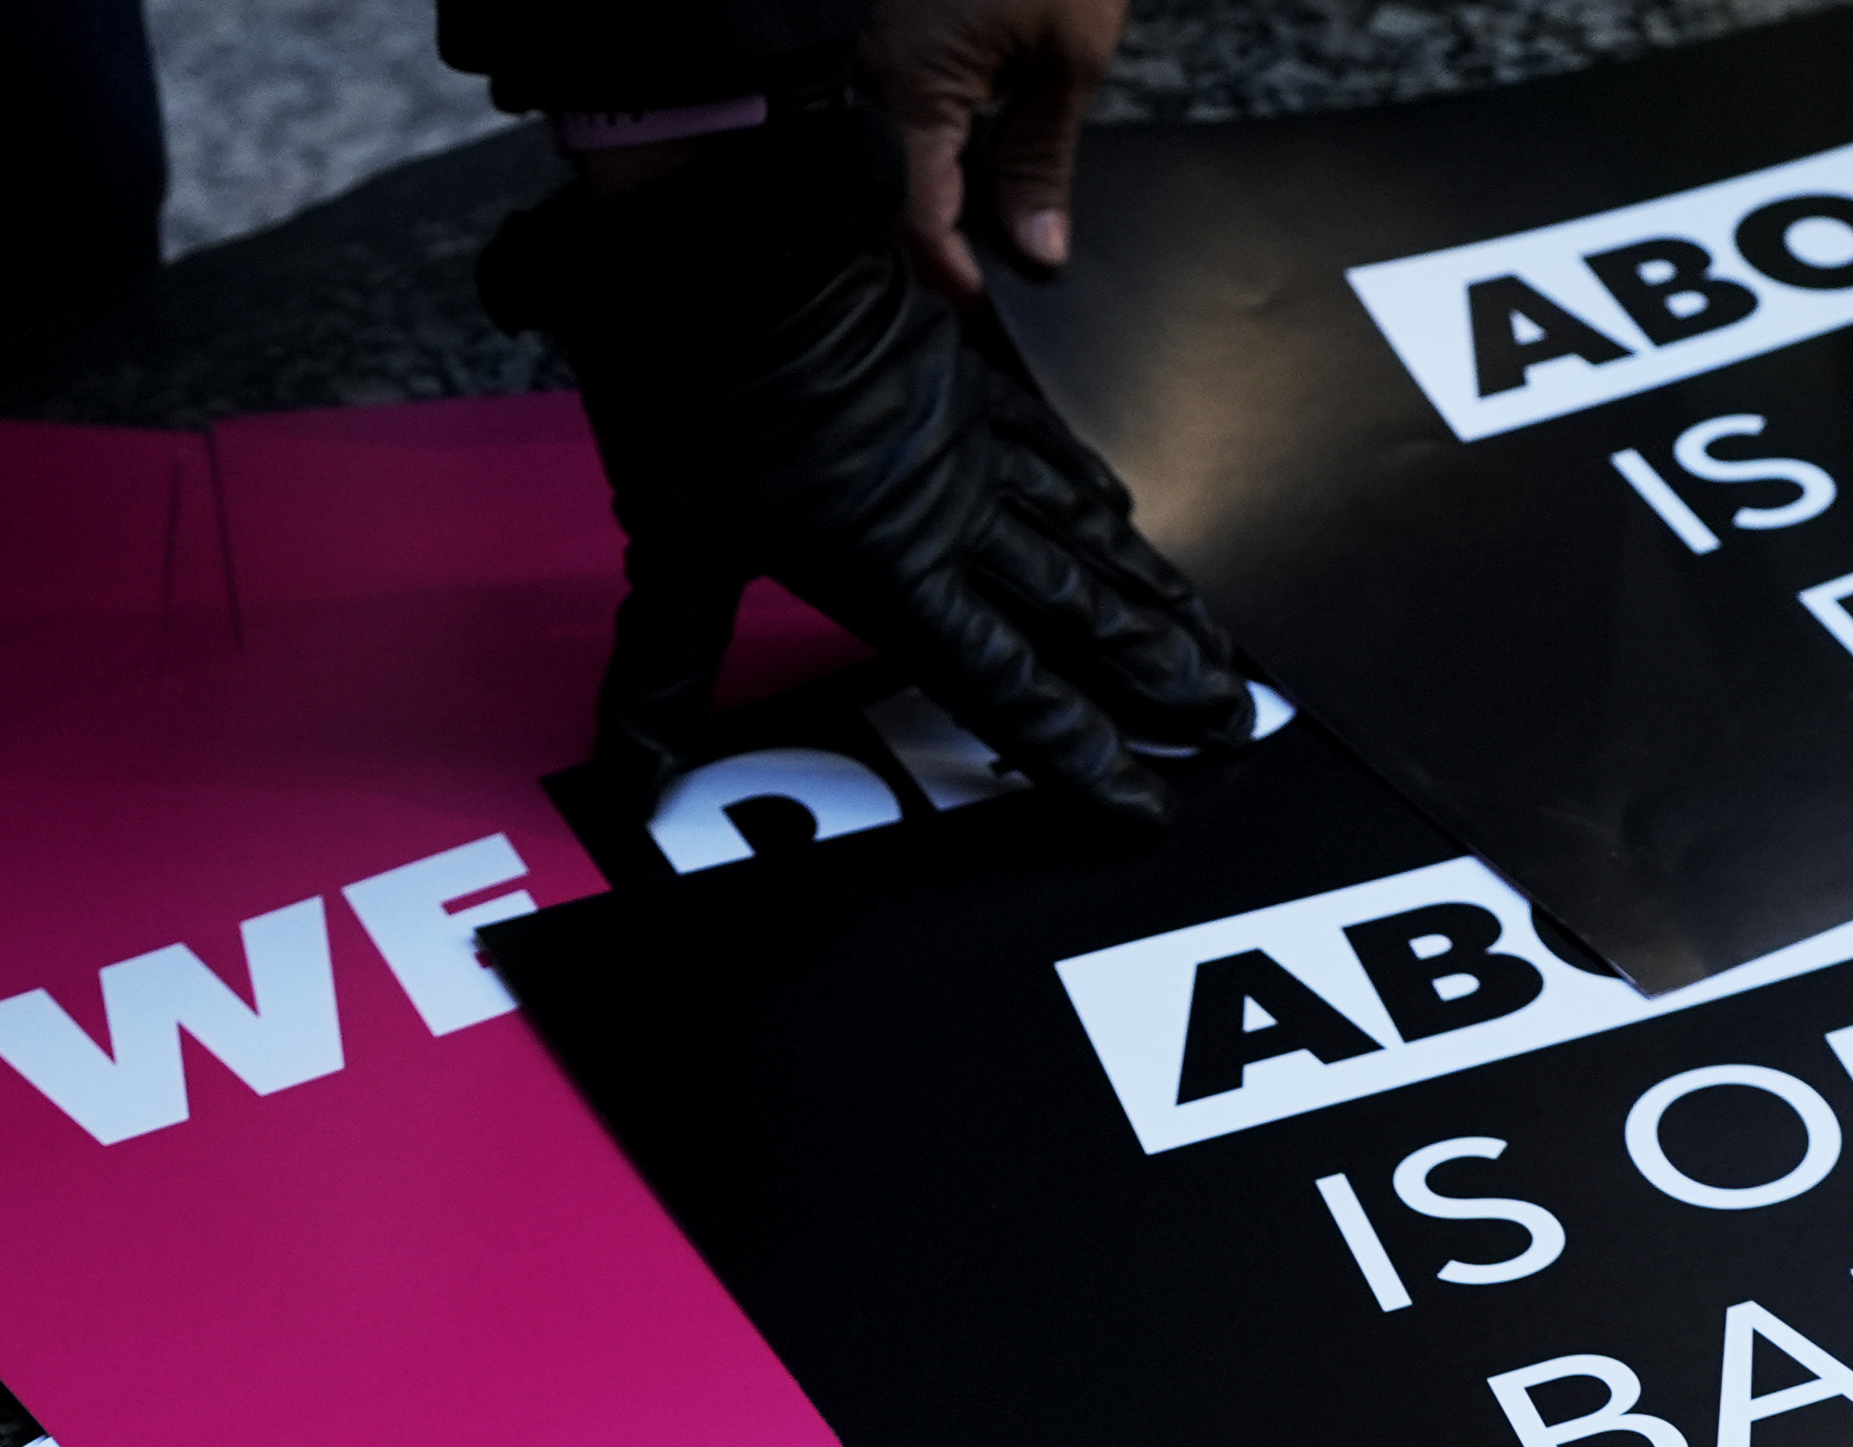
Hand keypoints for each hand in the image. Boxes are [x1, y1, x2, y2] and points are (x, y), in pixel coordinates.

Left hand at [481, 107, 1248, 832]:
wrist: (729, 241)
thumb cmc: (696, 390)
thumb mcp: (669, 545)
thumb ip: (664, 666)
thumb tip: (626, 767)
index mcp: (891, 570)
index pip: (1006, 691)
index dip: (1081, 753)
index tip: (1143, 800)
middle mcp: (953, 515)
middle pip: (1080, 617)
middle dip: (1157, 679)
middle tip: (1226, 722)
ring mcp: (971, 444)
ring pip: (1090, 539)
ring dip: (1156, 599)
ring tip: (1214, 648)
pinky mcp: (969, 381)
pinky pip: (1057, 451)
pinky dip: (1103, 496)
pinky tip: (1129, 516)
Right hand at [863, 0, 1122, 301]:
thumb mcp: (1068, 58)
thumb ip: (1043, 160)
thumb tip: (1038, 247)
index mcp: (912, 87)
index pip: (919, 219)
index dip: (954, 273)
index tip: (990, 308)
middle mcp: (878, 78)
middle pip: (894, 203)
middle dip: (939, 253)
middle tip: (991, 289)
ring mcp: (877, 62)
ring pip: (892, 170)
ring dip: (934, 211)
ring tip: (985, 245)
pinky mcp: (890, 48)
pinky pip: (898, 129)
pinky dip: (931, 167)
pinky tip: (969, 183)